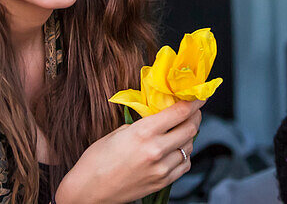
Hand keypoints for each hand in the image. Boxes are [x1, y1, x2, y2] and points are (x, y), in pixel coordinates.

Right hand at [55, 100, 202, 203]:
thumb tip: (161, 115)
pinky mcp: (161, 182)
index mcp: (143, 132)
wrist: (87, 192)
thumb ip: (143, 123)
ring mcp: (161, 169)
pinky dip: (184, 155)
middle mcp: (156, 150)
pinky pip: (184, 165)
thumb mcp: (118, 132)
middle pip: (190, 128)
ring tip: (181, 130)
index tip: (199, 96)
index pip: (179, 113)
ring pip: (189, 147)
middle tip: (194, 110)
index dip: (194, 102)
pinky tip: (176, 150)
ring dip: (189, 136)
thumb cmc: (96, 160)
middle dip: (195, 116)